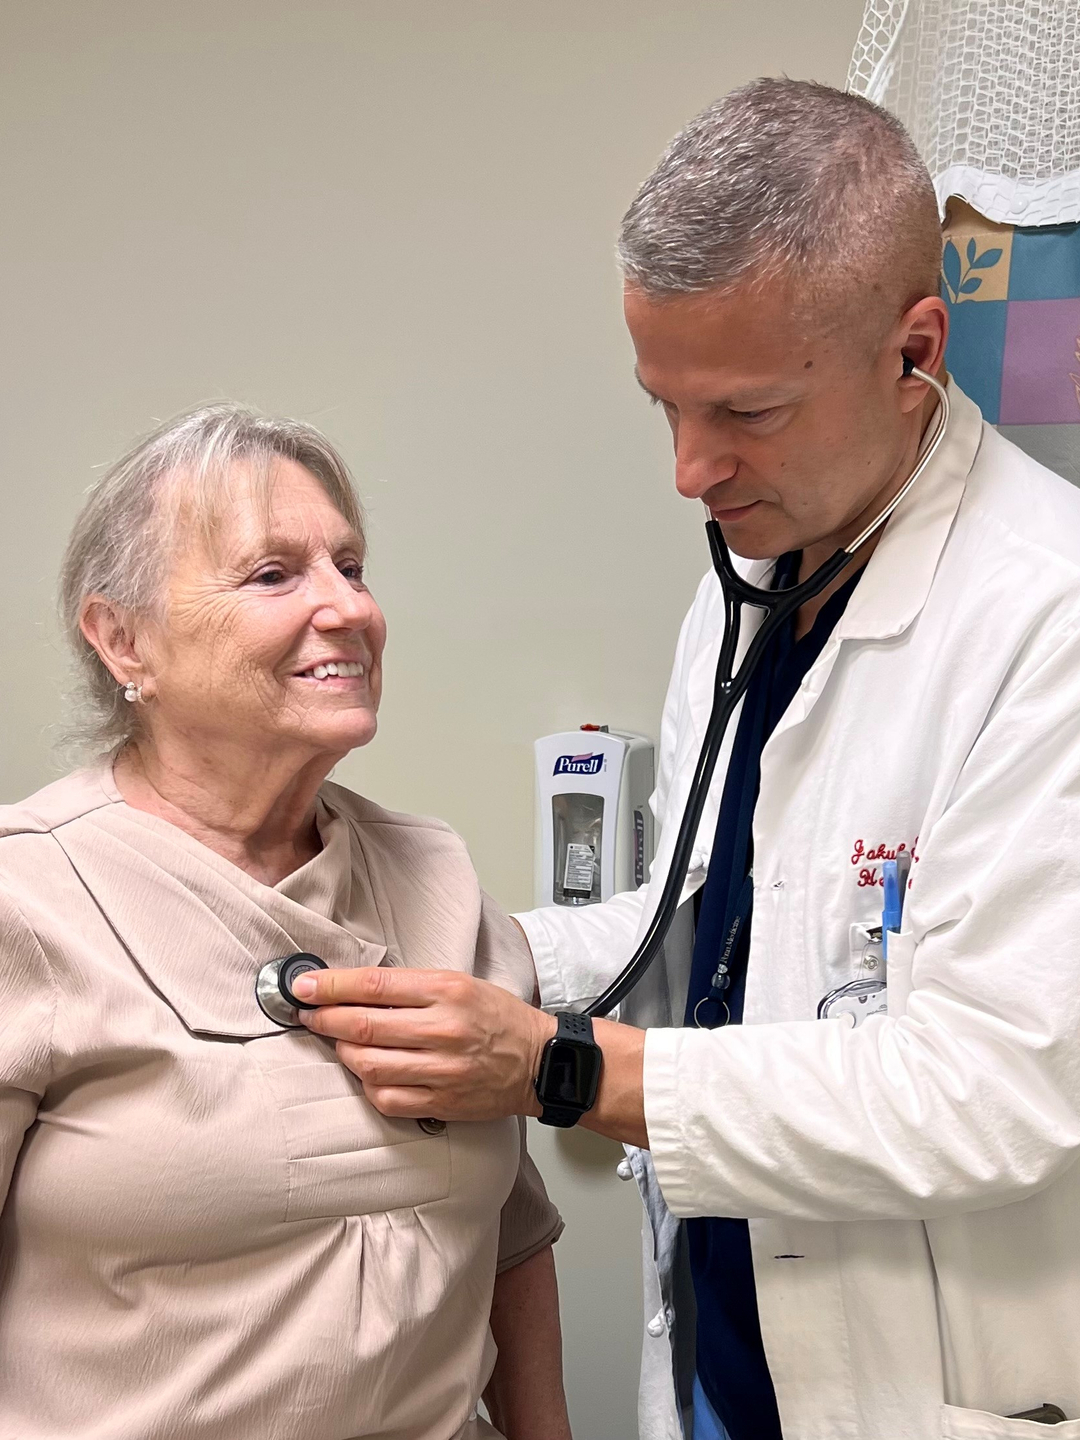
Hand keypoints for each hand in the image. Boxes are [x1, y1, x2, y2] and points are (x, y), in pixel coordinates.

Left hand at [292, 967, 557, 1121]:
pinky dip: (366, 1084)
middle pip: (364, 1026)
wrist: (539, 1062)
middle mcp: (443, 1030)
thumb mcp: (460, 983)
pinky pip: (386, 1097)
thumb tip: (353, 988)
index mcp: (447, 991)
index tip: (304, 986)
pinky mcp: (442, 1102)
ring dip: (342, 1052)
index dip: (331, 986)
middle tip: (307, 1013)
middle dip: (325, 1018)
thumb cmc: (496, 1017)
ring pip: (368, 1064)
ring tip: (339, 1041)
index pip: (375, 985)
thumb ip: (411, 987)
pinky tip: (367, 1071)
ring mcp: (442, 1070)